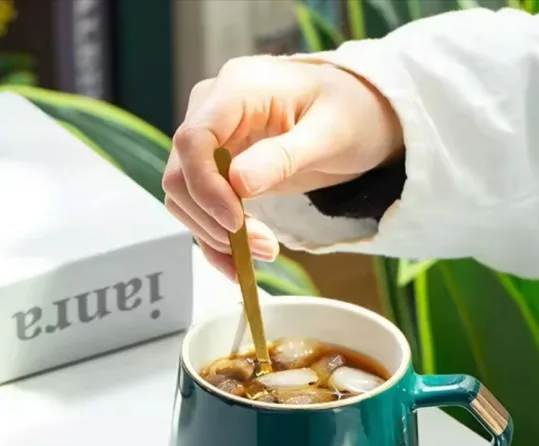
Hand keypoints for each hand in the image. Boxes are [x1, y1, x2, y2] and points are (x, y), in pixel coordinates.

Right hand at [162, 55, 403, 277]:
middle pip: (181, 175)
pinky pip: (200, 210)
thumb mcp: (330, 133)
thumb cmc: (349, 113)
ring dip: (215, 237)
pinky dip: (216, 241)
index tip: (235, 222)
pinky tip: (240, 264)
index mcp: (237, 89)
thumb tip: (238, 182)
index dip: (206, 187)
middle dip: (213, 220)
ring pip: (185, 199)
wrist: (357, 115)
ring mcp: (210, 141)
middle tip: (263, 247)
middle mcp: (211, 111)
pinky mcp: (215, 169)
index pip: (192, 140)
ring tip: (265, 252)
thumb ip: (284, 156)